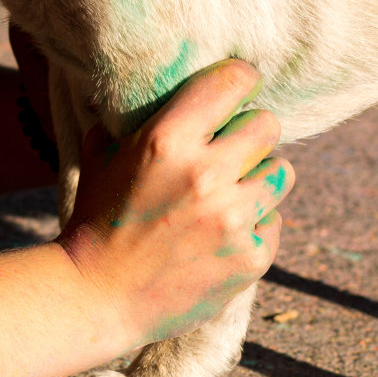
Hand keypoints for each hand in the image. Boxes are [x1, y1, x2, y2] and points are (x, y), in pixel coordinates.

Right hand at [55, 59, 292, 345]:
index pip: (234, 82)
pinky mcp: (251, 258)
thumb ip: (130, 119)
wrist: (97, 296)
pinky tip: (224, 233)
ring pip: (281, 172)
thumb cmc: (96, 220)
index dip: (240, 80)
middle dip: (250, 132)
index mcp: (166, 139)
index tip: (239, 86)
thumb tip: (147, 87)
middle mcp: (206, 174)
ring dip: (258, 178)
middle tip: (232, 147)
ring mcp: (234, 219)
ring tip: (231, 192)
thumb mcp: (101, 156)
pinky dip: (255, 225)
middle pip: (267, 125)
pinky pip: (275, 221)